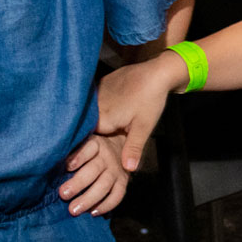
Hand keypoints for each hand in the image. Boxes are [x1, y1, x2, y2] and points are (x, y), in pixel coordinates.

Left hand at [60, 133, 132, 215]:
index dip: (78, 157)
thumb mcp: (84, 142)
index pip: (88, 149)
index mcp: (96, 144)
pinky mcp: (123, 182)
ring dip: (89, 199)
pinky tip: (92, 213)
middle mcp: (108, 156)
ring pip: (104, 186)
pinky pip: (117, 196)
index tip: (67, 166)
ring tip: (74, 210)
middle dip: (78, 183)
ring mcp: (116, 170)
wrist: (122, 147)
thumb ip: (72, 151)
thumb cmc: (92, 149)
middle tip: (63, 194)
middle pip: (94, 170)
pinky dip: (105, 206)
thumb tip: (50, 161)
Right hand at [95, 52, 184, 172]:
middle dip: (92, 134)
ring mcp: (95, 94)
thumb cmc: (150, 99)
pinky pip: (95, 102)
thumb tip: (128, 170)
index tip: (87, 154)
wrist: (156, 72)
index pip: (85, 140)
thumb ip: (133, 148)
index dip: (87, 148)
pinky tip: (111, 108)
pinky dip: (99, 108)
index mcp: (101, 119)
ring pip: (91, 114)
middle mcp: (93, 106)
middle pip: (87, 126)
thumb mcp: (143, 127)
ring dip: (95, 120)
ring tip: (110, 121)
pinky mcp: (100, 85)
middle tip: (102, 137)